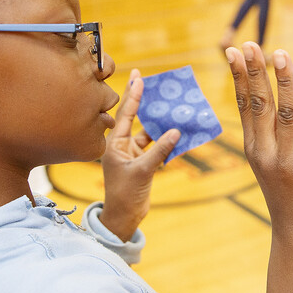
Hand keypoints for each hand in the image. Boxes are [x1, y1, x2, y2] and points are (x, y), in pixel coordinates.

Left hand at [98, 69, 179, 241]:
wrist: (123, 217)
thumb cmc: (125, 195)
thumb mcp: (142, 171)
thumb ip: (159, 151)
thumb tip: (176, 132)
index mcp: (115, 144)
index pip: (125, 114)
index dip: (133, 94)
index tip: (138, 76)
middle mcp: (122, 144)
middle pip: (134, 116)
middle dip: (142, 99)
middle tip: (148, 79)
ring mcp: (132, 152)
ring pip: (147, 130)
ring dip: (158, 119)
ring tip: (169, 102)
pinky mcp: (141, 161)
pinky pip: (155, 145)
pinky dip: (165, 138)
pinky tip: (177, 129)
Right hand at [227, 43, 292, 242]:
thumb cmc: (292, 192)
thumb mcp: (282, 160)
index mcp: (255, 147)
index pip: (245, 105)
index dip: (240, 77)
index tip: (236, 52)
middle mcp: (267, 152)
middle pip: (260, 105)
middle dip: (255, 72)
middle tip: (252, 45)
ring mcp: (288, 161)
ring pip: (287, 114)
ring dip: (284, 83)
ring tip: (281, 56)